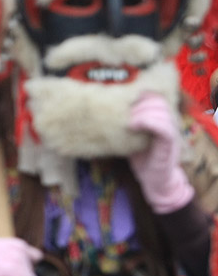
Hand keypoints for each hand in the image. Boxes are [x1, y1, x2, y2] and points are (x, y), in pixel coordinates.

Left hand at [128, 92, 192, 213]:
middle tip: (123, 116)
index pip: (154, 95)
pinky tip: (133, 126)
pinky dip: (149, 123)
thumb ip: (125, 122)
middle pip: (157, 100)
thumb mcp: (131, 136)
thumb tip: (103, 109)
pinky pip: (164, 128)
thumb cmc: (141, 158)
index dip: (139, 95)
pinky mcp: (170, 145)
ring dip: (141, 113)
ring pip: (161, 111)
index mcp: (161, 117)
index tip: (121, 102)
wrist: (155, 181)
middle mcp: (169, 121)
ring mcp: (171, 132)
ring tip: (128, 123)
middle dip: (137, 104)